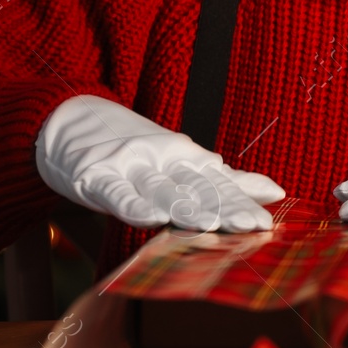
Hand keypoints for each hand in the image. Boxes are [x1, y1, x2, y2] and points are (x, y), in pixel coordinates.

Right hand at [35, 95, 283, 231]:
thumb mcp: (180, 163)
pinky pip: (116, 192)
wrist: (70, 122)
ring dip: (184, 206)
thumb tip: (277, 192)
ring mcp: (129, 165)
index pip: (219, 183)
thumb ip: (226, 181)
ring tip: (209, 223)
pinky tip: (149, 218)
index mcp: (185, 158)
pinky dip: (132, 204)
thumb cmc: (135, 154)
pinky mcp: (96, 175)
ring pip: (161, 189)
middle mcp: (162, 159)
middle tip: (250, 225)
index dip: (241, 202)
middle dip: (225, 207)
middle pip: (197, 187)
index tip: (266, 223)